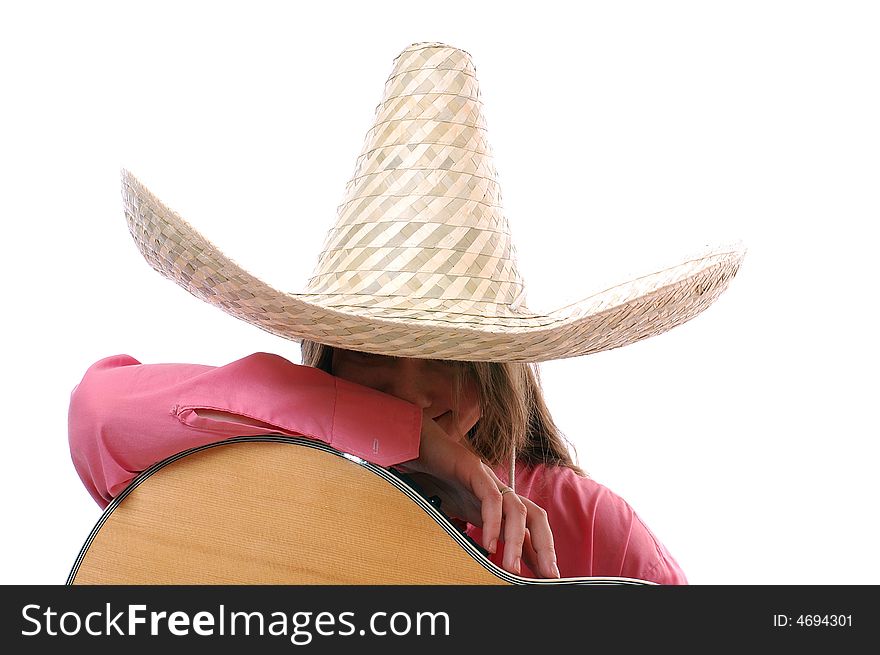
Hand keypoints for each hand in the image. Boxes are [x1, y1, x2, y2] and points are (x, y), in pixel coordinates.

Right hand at [399, 411, 559, 578]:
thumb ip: (469, 532)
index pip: (529, 531)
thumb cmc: (435, 479)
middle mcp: (500, 492)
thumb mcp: (456, 513)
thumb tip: (478, 559)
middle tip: (548, 576)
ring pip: (518, 511)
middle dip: (545, 547)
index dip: (540, 554)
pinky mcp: (474, 470)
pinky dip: (492, 522)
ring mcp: (489, 480)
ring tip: (512, 569)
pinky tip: (489, 544)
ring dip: (518, 542)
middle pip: (536, 518)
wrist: (417, 446)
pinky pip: (491, 498)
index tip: (547, 579)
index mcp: (498, 505)